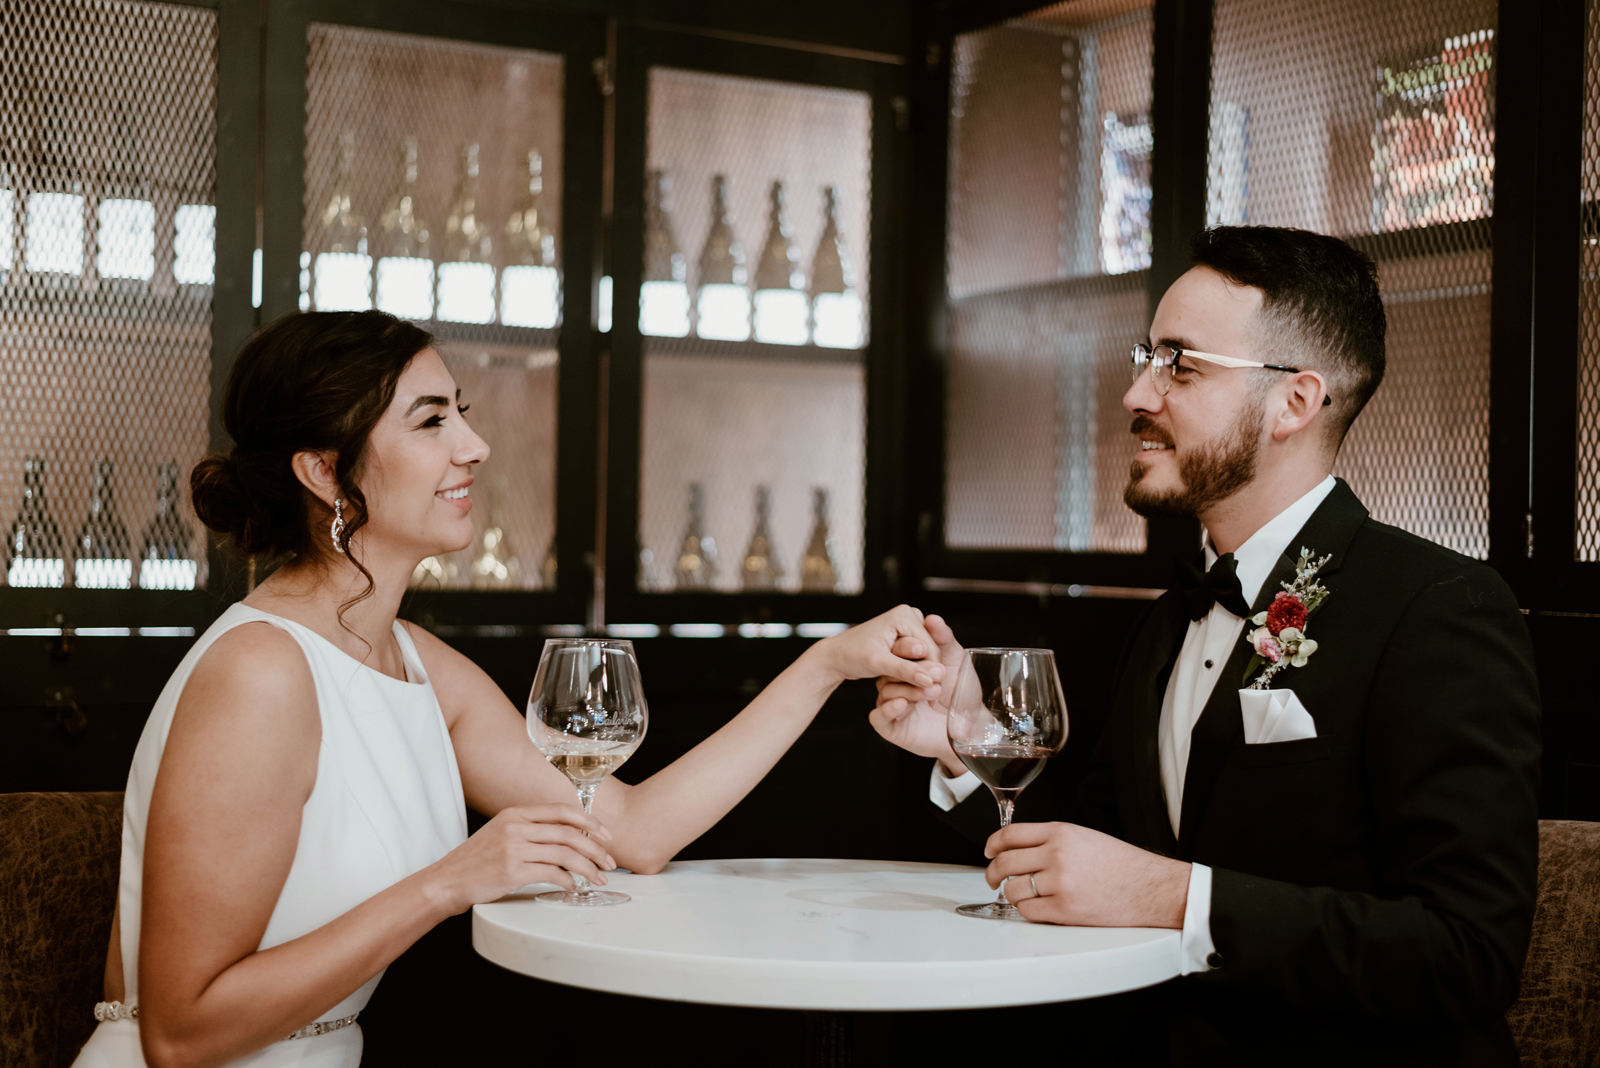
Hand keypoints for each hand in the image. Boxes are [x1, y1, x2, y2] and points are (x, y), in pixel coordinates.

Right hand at [424, 803, 616, 914]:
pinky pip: (552, 874)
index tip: (605, 834)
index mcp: (516, 814)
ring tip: (598, 878)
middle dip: (596, 848)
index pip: (562, 811)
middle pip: (569, 833)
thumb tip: (566, 838)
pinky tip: (573, 887)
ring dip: (588, 868)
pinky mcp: (512, 871)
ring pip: (565, 854)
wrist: (446, 881)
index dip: (589, 822)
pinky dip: (568, 881)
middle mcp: (516, 827)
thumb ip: (530, 830)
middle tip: (610, 862)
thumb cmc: (475, 861)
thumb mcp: (501, 833)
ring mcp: (514, 848)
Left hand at [810, 604, 945, 694]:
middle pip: (930, 649)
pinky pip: (918, 655)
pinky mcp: (904, 636)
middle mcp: (908, 615)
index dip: (931, 671)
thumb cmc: (851, 655)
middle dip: (926, 671)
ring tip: (915, 688)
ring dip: (920, 670)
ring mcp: (906, 625)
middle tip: (925, 693)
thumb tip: (929, 680)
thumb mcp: (878, 664)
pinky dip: (914, 668)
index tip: (931, 690)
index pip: (930, 647)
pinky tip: (909, 681)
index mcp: (904, 615)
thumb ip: (905, 671)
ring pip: (926, 654)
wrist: (836, 656)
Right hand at [869, 613, 964, 771]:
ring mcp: (893, 706)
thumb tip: (932, 619)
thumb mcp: (956, 661)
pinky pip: (878, 716)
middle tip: (937, 673)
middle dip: (912, 670)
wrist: (972, 727)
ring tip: (931, 691)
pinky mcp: (890, 727)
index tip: (926, 650)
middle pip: (889, 671)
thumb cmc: (963, 695)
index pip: (897, 652)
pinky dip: (889, 708)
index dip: (909, 649)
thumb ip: (943, 640)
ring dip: (909, 689)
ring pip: (885, 691)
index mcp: (908, 668)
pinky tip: (904, 703)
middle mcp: (898, 685)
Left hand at [984, 822, 1189, 927]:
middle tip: (993, 879)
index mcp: (1060, 832)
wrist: (1149, 887)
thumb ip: (1050, 840)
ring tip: (1021, 895)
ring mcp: (1059, 883)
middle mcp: (1056, 854)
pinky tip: (1037, 906)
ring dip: (1011, 894)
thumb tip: (1016, 849)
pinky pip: (1028, 911)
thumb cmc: (1120, 864)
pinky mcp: (1064, 910)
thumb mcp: (1083, 836)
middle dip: (992, 873)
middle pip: (1004, 862)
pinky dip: (1027, 911)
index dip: (992, 844)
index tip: (988, 852)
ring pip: (1013, 889)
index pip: (1010, 835)